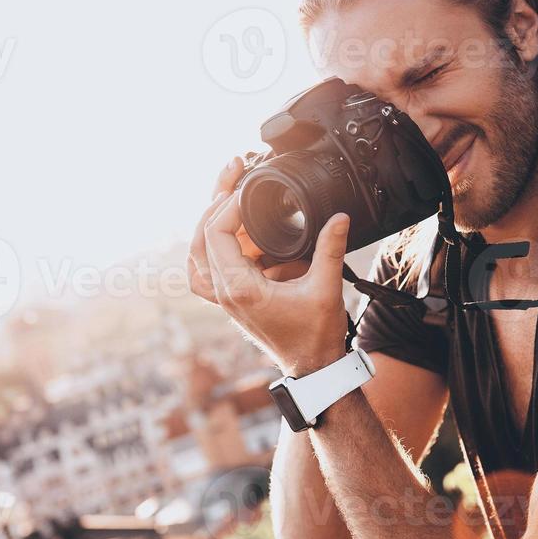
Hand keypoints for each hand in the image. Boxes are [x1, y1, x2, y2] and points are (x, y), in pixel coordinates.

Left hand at [192, 169, 351, 375]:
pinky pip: (204, 273)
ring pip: (198, 253)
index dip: (228, 204)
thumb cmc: (316, 335)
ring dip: (208, 222)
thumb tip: (339, 217)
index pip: (215, 234)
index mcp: (240, 288)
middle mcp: (225, 292)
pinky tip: (221, 235)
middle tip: (233, 173)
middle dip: (216, 201)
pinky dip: (206, 251)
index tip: (250, 188)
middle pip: (201, 237)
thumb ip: (331, 250)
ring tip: (226, 195)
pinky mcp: (232, 300)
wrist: (312, 365)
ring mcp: (224, 298)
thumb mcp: (326, 288)